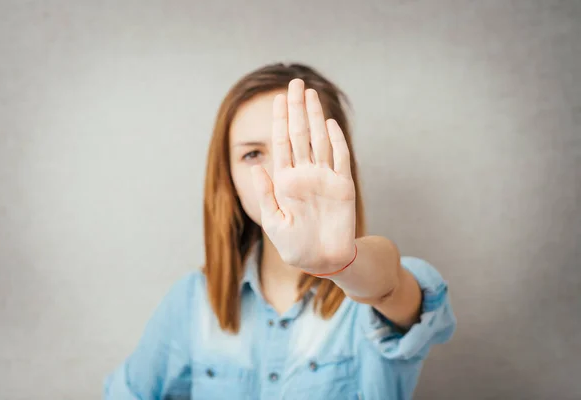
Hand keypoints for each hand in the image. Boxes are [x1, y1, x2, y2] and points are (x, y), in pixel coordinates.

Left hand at [251, 79, 355, 273]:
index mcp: (285, 181)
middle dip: (296, 108)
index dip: (279, 120)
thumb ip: (265, 194)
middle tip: (295, 83)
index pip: (281, 143)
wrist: (323, 261)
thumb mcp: (273, 222)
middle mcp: (305, 174)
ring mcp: (325, 178)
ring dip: (315, 116)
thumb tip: (256, 166)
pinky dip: (336, 140)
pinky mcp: (343, 186)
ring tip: (309, 93)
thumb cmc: (295, 246)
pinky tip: (329, 122)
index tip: (278, 98)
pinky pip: (340, 158)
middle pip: (300, 134)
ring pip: (319, 139)